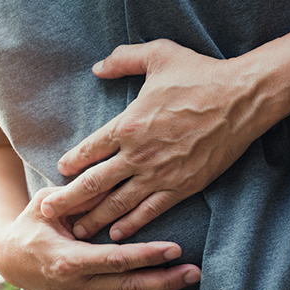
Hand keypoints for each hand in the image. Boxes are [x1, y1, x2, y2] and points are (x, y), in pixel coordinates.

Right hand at [0, 186, 201, 289]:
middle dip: (165, 281)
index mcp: (69, 259)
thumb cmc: (31, 226)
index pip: (116, 259)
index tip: (176, 249)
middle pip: (129, 286)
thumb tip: (109, 186)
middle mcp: (77, 286)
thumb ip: (77, 197)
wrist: (9, 259)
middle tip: (195, 273)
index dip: (147, 255)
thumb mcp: (46, 205)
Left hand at [42, 39, 266, 240]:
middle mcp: (138, 153)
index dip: (70, 163)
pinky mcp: (182, 186)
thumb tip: (98, 68)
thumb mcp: (159, 55)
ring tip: (77, 231)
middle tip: (48, 212)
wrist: (241, 100)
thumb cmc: (200, 75)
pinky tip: (116, 234)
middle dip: (68, 200)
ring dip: (94, 219)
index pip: (88, 150)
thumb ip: (123, 59)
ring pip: (118, 203)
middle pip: (94, 183)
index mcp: (128, 123)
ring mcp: (159, 173)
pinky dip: (131, 224)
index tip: (59, 173)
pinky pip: (150, 211)